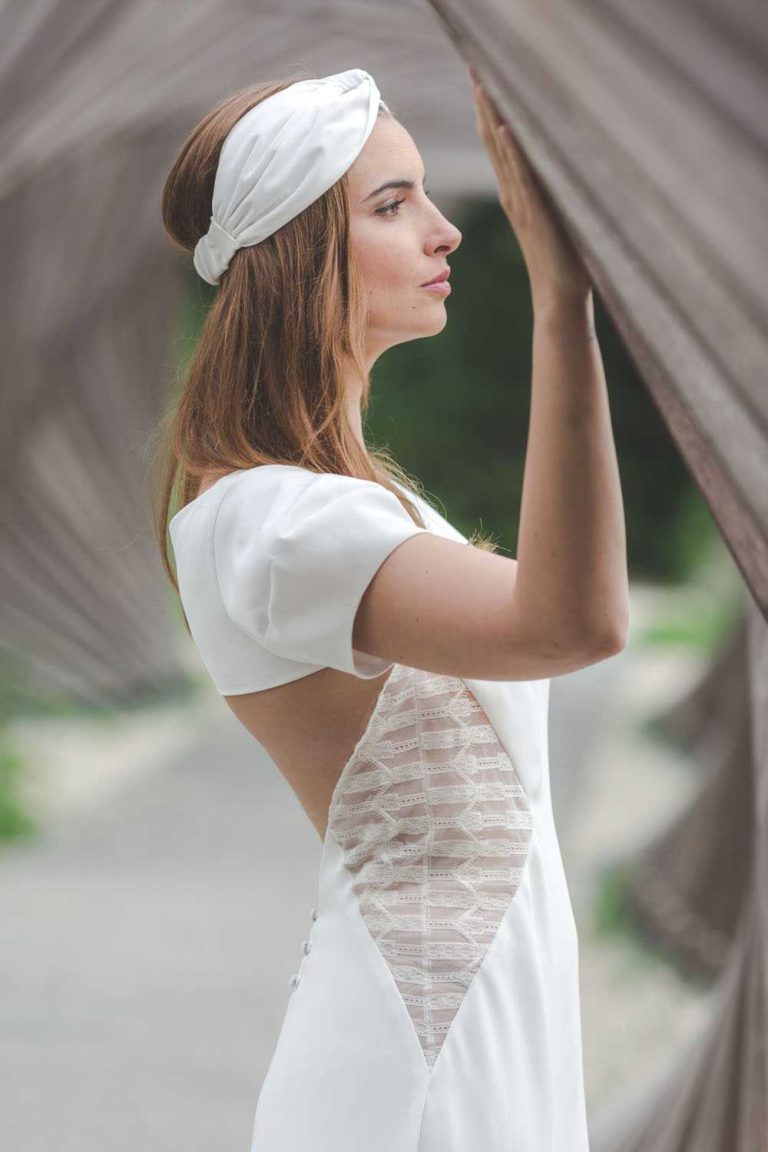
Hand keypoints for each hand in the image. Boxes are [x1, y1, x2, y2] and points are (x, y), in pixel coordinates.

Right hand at [468, 65, 590, 301]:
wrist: (560, 296)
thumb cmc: (563, 263)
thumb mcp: (555, 218)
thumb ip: (550, 197)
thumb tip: (557, 174)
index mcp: (517, 194)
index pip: (499, 144)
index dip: (489, 112)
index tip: (480, 80)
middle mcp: (515, 194)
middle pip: (494, 139)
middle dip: (485, 103)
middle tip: (474, 67)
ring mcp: (524, 203)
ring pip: (504, 152)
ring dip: (493, 118)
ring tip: (482, 85)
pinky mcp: (537, 214)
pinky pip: (523, 178)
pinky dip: (515, 153)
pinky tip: (507, 129)